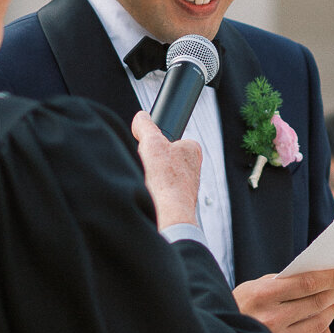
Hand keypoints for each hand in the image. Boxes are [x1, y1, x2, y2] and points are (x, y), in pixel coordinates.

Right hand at [132, 111, 201, 229]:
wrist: (168, 214)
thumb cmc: (166, 179)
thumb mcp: (152, 142)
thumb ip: (146, 126)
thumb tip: (141, 118)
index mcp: (192, 150)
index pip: (169, 139)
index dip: (153, 142)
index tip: (147, 148)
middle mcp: (192, 168)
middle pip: (162, 158)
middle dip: (151, 161)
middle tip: (146, 165)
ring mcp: (185, 187)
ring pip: (160, 176)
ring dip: (150, 177)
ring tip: (148, 181)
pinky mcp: (176, 202)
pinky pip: (159, 192)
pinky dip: (151, 192)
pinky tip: (149, 194)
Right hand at [233, 268, 333, 332]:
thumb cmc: (238, 307)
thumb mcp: (252, 287)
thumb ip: (281, 282)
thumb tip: (316, 277)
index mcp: (262, 296)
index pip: (306, 283)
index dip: (331, 277)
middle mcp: (271, 320)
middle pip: (317, 303)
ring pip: (320, 324)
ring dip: (332, 311)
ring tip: (333, 303)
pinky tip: (323, 327)